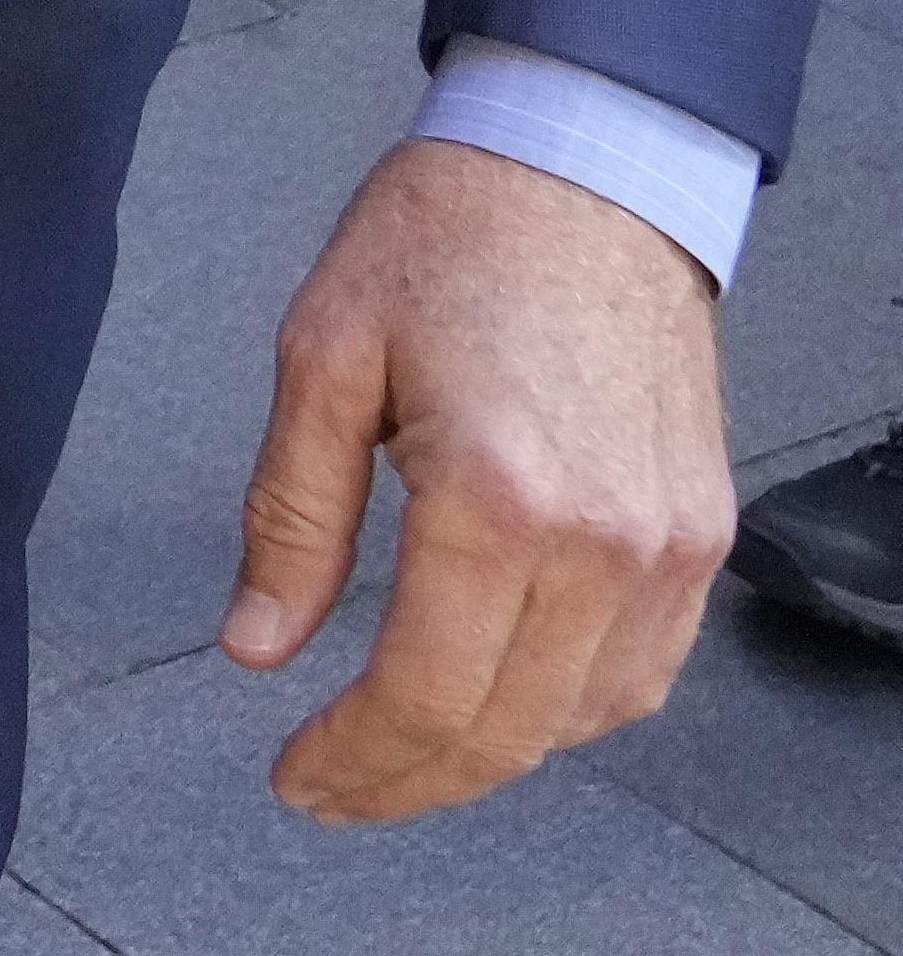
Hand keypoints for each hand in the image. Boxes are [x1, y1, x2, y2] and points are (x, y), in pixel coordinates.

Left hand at [223, 132, 733, 819]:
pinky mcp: (701, 535)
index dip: (355, 760)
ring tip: (401, 745)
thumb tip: (255, 643)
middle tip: (333, 785)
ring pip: (581, 720)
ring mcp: (669, 547)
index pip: (426, 694)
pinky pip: (643, 674)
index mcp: (497, 496)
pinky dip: (566, 709)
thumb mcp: (321, 359)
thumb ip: (290, 518)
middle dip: (408, 780)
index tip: (299, 777)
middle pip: (506, 731)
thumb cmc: (450, 237)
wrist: (582, 170)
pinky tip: (500, 694)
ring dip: (488, 753)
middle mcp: (604, 541)